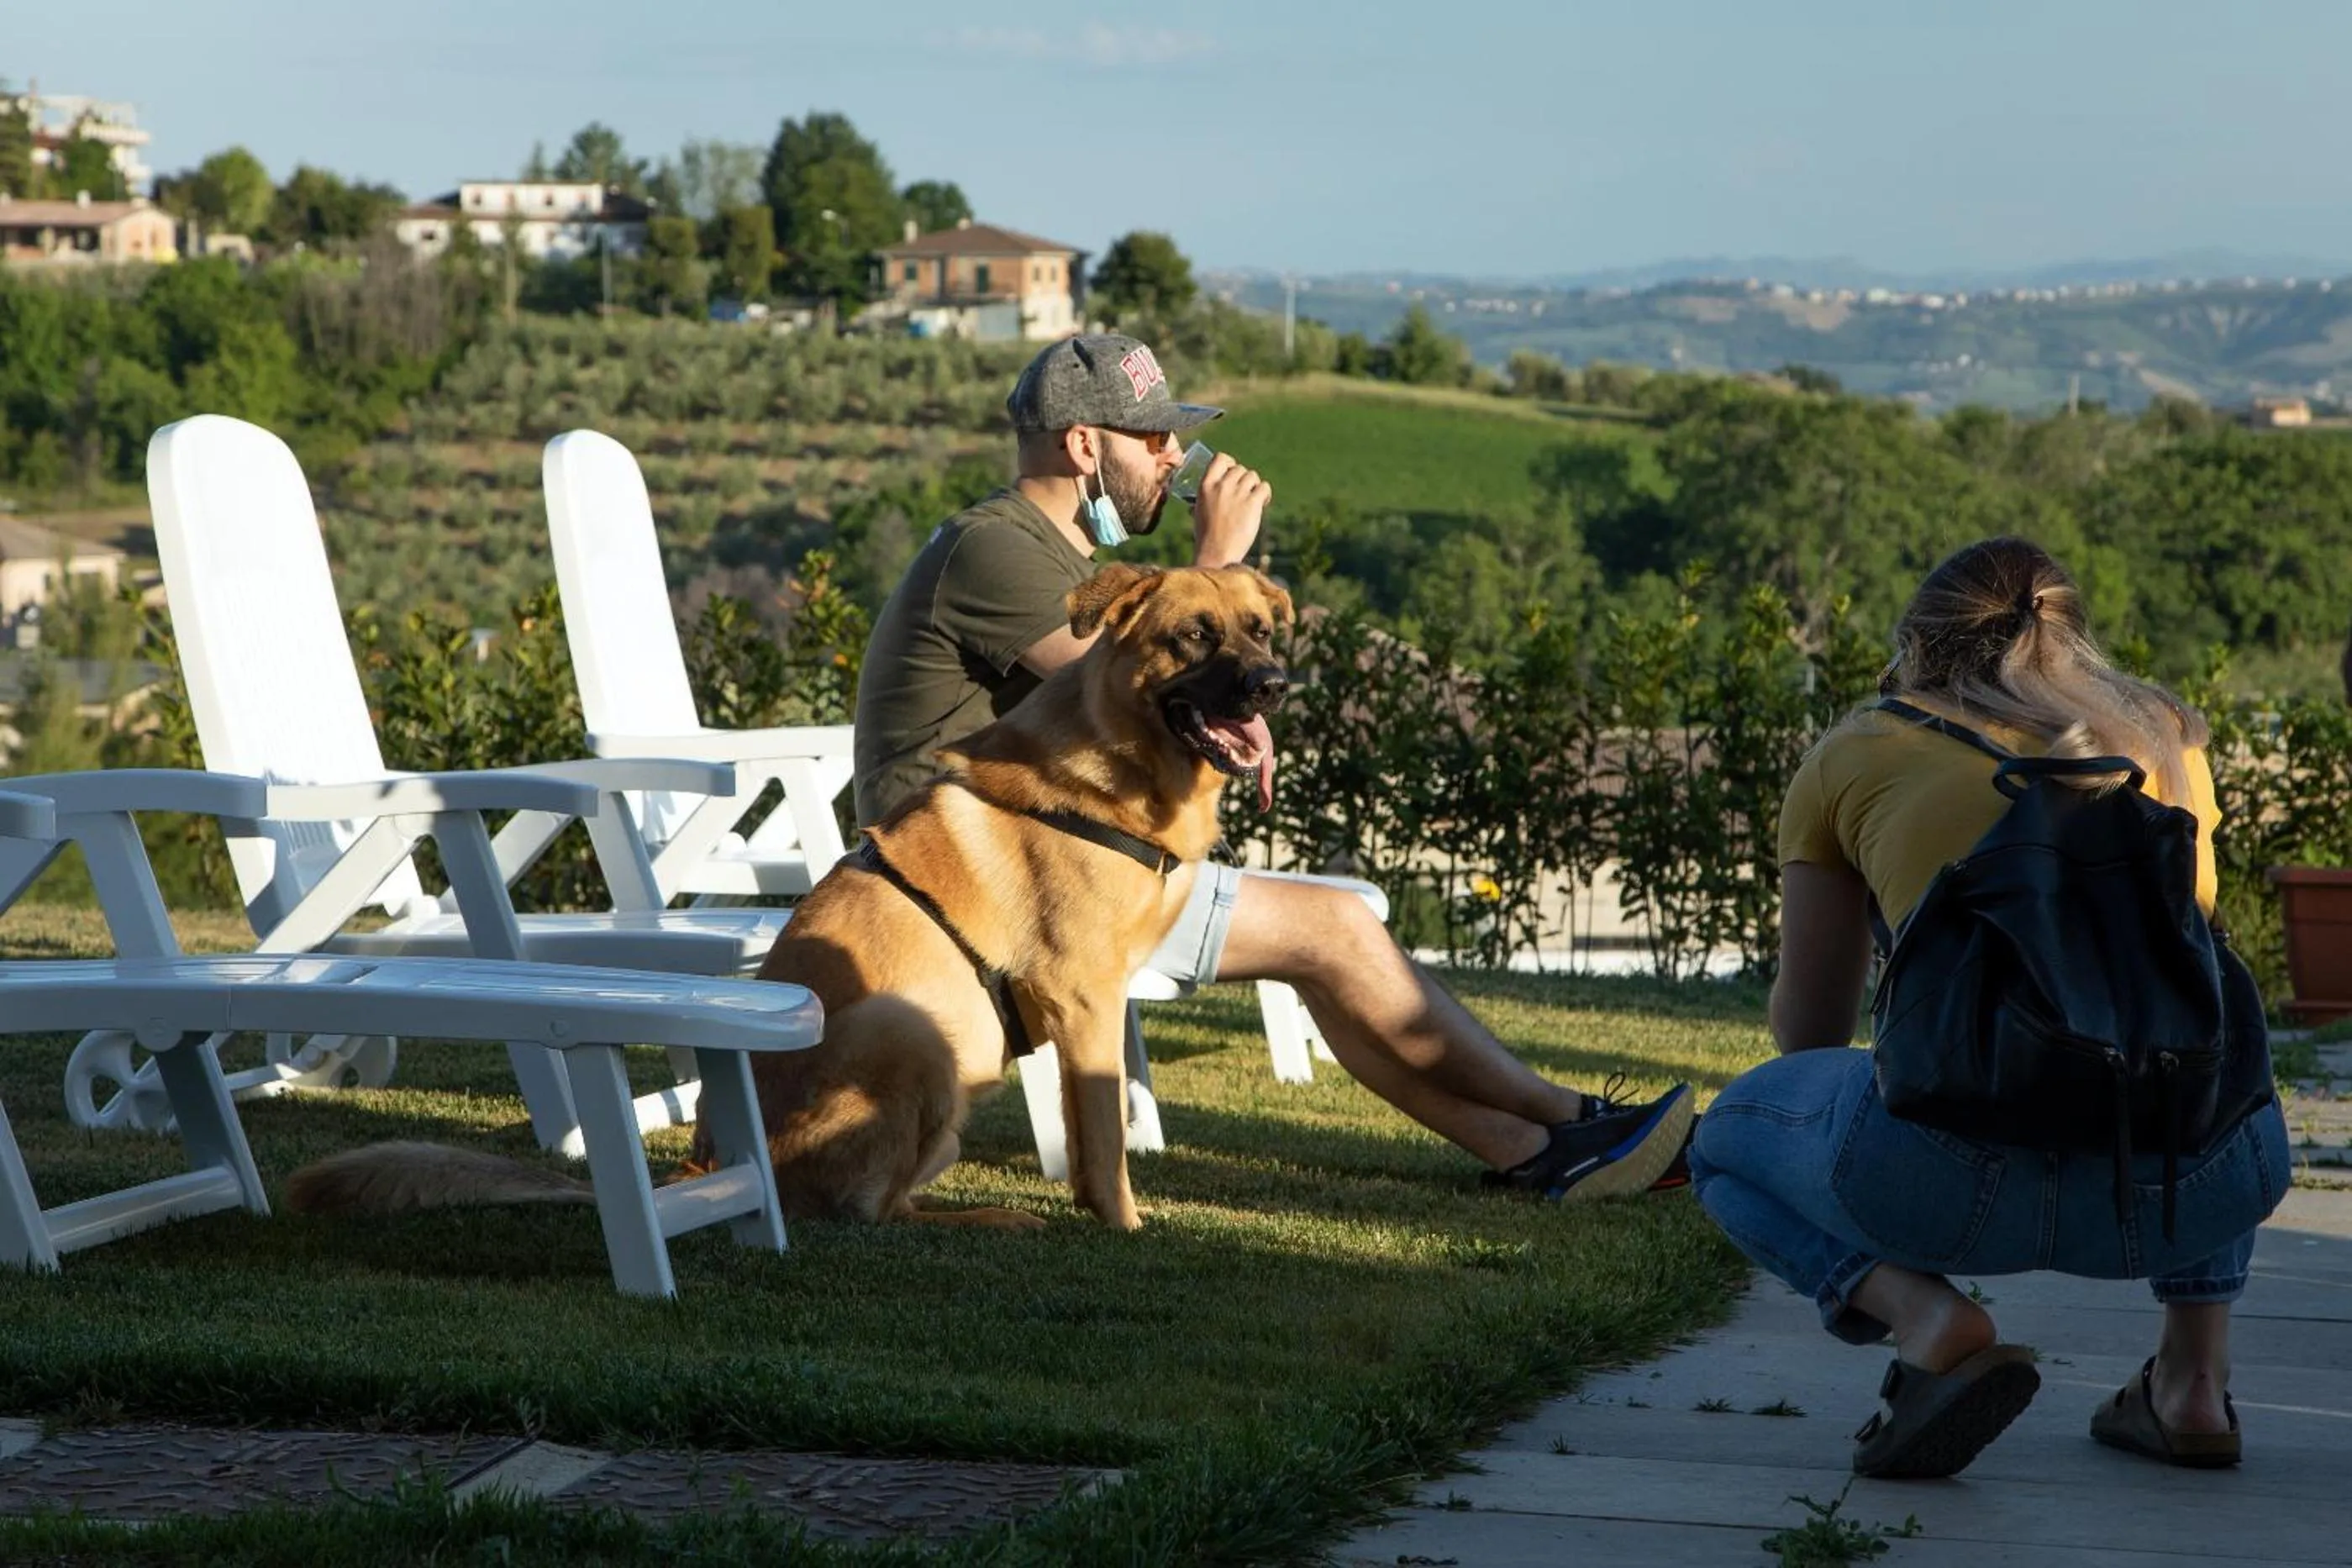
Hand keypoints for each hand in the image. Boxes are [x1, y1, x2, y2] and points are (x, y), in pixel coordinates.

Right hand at [1190, 453, 1269, 568]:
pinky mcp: (1252, 503)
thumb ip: (1207, 497)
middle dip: (1243, 480)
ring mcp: (1237, 493)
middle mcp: (1221, 485)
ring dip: (1254, 486)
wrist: (1217, 554)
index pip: (1221, 458)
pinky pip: (1264, 487)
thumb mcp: (1199, 511)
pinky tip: (1262, 504)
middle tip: (1244, 494)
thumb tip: (1208, 495)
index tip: (1232, 474)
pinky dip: (1265, 494)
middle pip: (1240, 468)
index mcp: (1205, 485)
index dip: (1230, 463)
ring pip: (1253, 476)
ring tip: (1253, 501)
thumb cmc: (1207, 536)